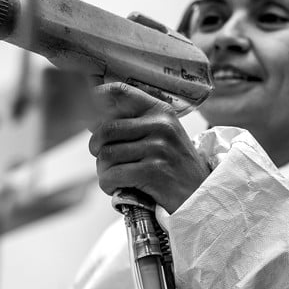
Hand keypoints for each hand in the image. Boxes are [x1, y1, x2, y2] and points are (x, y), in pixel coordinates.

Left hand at [88, 82, 210, 212]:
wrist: (202, 197)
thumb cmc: (174, 167)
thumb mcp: (162, 137)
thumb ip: (133, 124)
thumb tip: (91, 118)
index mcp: (160, 111)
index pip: (120, 91)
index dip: (95, 98)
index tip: (87, 115)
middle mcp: (160, 125)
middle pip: (104, 130)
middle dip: (97, 150)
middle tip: (106, 163)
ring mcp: (158, 148)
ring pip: (105, 156)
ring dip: (103, 172)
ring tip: (116, 178)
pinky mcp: (153, 172)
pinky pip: (112, 176)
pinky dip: (108, 186)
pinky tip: (118, 188)